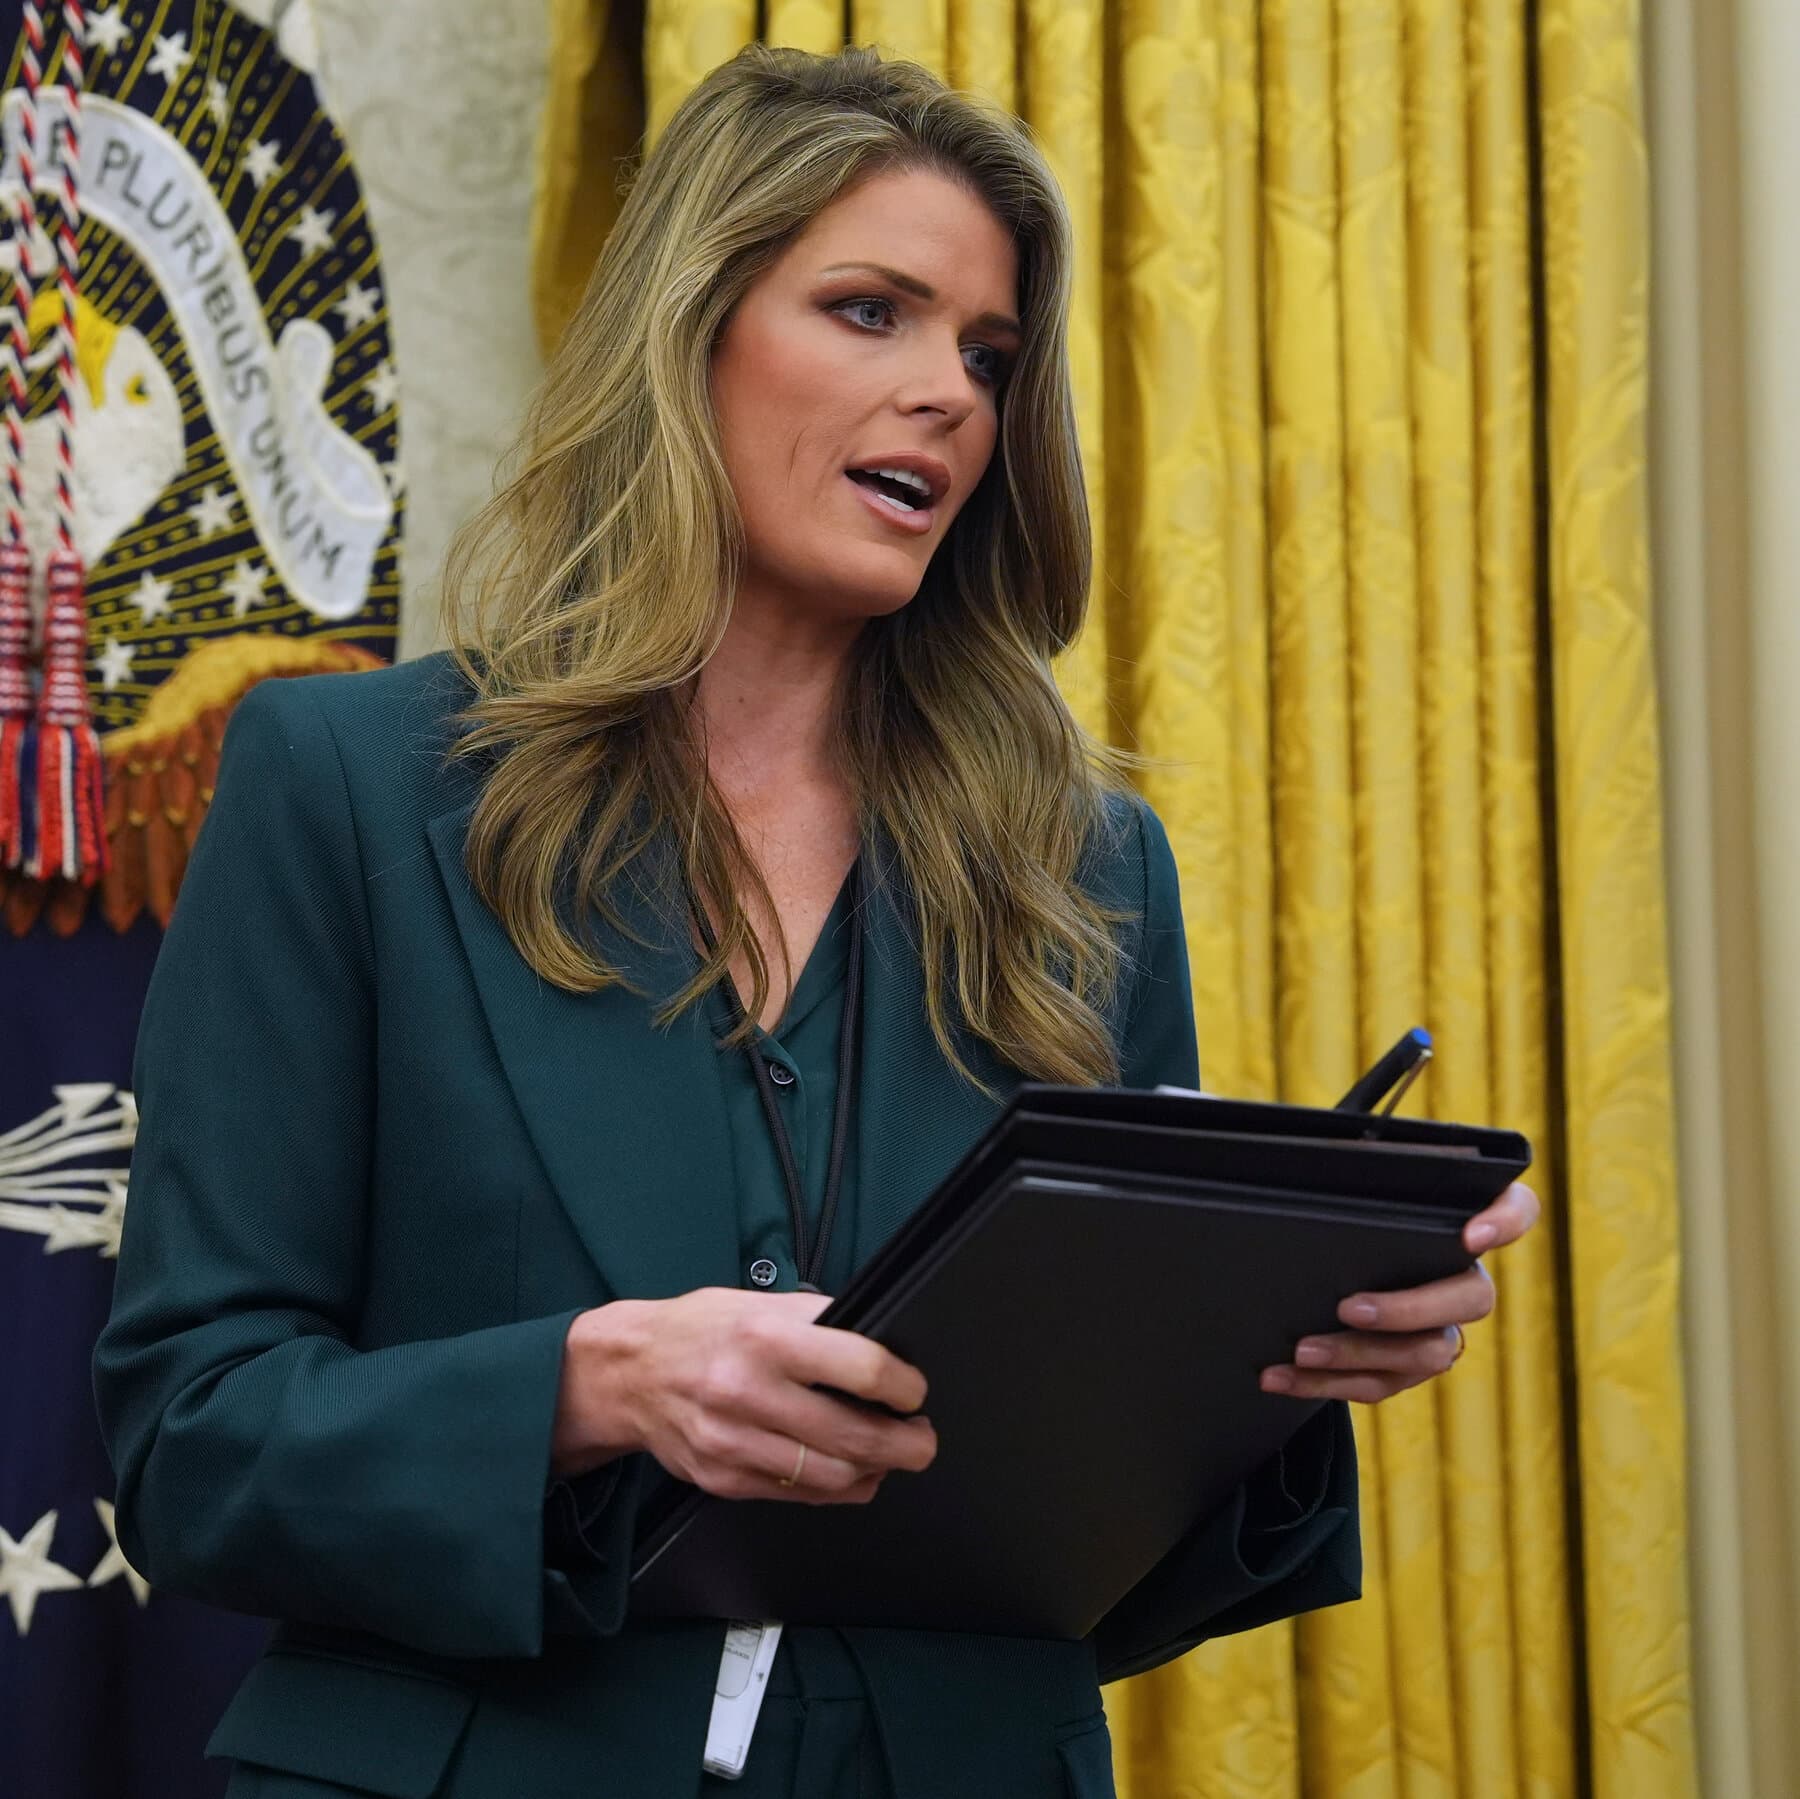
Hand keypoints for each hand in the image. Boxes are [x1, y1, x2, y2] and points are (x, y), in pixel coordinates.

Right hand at [551, 1288, 937, 1503]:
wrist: (629, 1372)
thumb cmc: (701, 1330)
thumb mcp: (759, 1305)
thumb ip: (820, 1322)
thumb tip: (884, 1346)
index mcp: (765, 1337)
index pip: (862, 1369)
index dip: (904, 1386)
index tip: (915, 1392)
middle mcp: (749, 1392)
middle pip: (855, 1437)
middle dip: (907, 1444)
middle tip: (923, 1438)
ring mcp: (734, 1443)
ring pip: (832, 1477)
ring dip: (875, 1471)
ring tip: (889, 1456)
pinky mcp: (724, 1479)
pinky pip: (798, 1495)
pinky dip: (835, 1488)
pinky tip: (848, 1471)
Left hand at [1259, 1181, 1540, 1403]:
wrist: (1320, 1262)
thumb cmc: (1343, 1208)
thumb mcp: (1351, 1182)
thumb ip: (1356, 1165)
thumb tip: (1323, 1154)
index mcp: (1463, 1221)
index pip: (1517, 1209)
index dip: (1504, 1222)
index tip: (1470, 1235)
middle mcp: (1465, 1278)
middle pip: (1471, 1299)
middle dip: (1408, 1309)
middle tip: (1349, 1307)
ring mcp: (1441, 1329)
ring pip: (1424, 1353)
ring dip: (1357, 1355)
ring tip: (1302, 1349)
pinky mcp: (1406, 1368)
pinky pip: (1378, 1383)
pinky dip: (1324, 1384)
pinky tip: (1279, 1376)